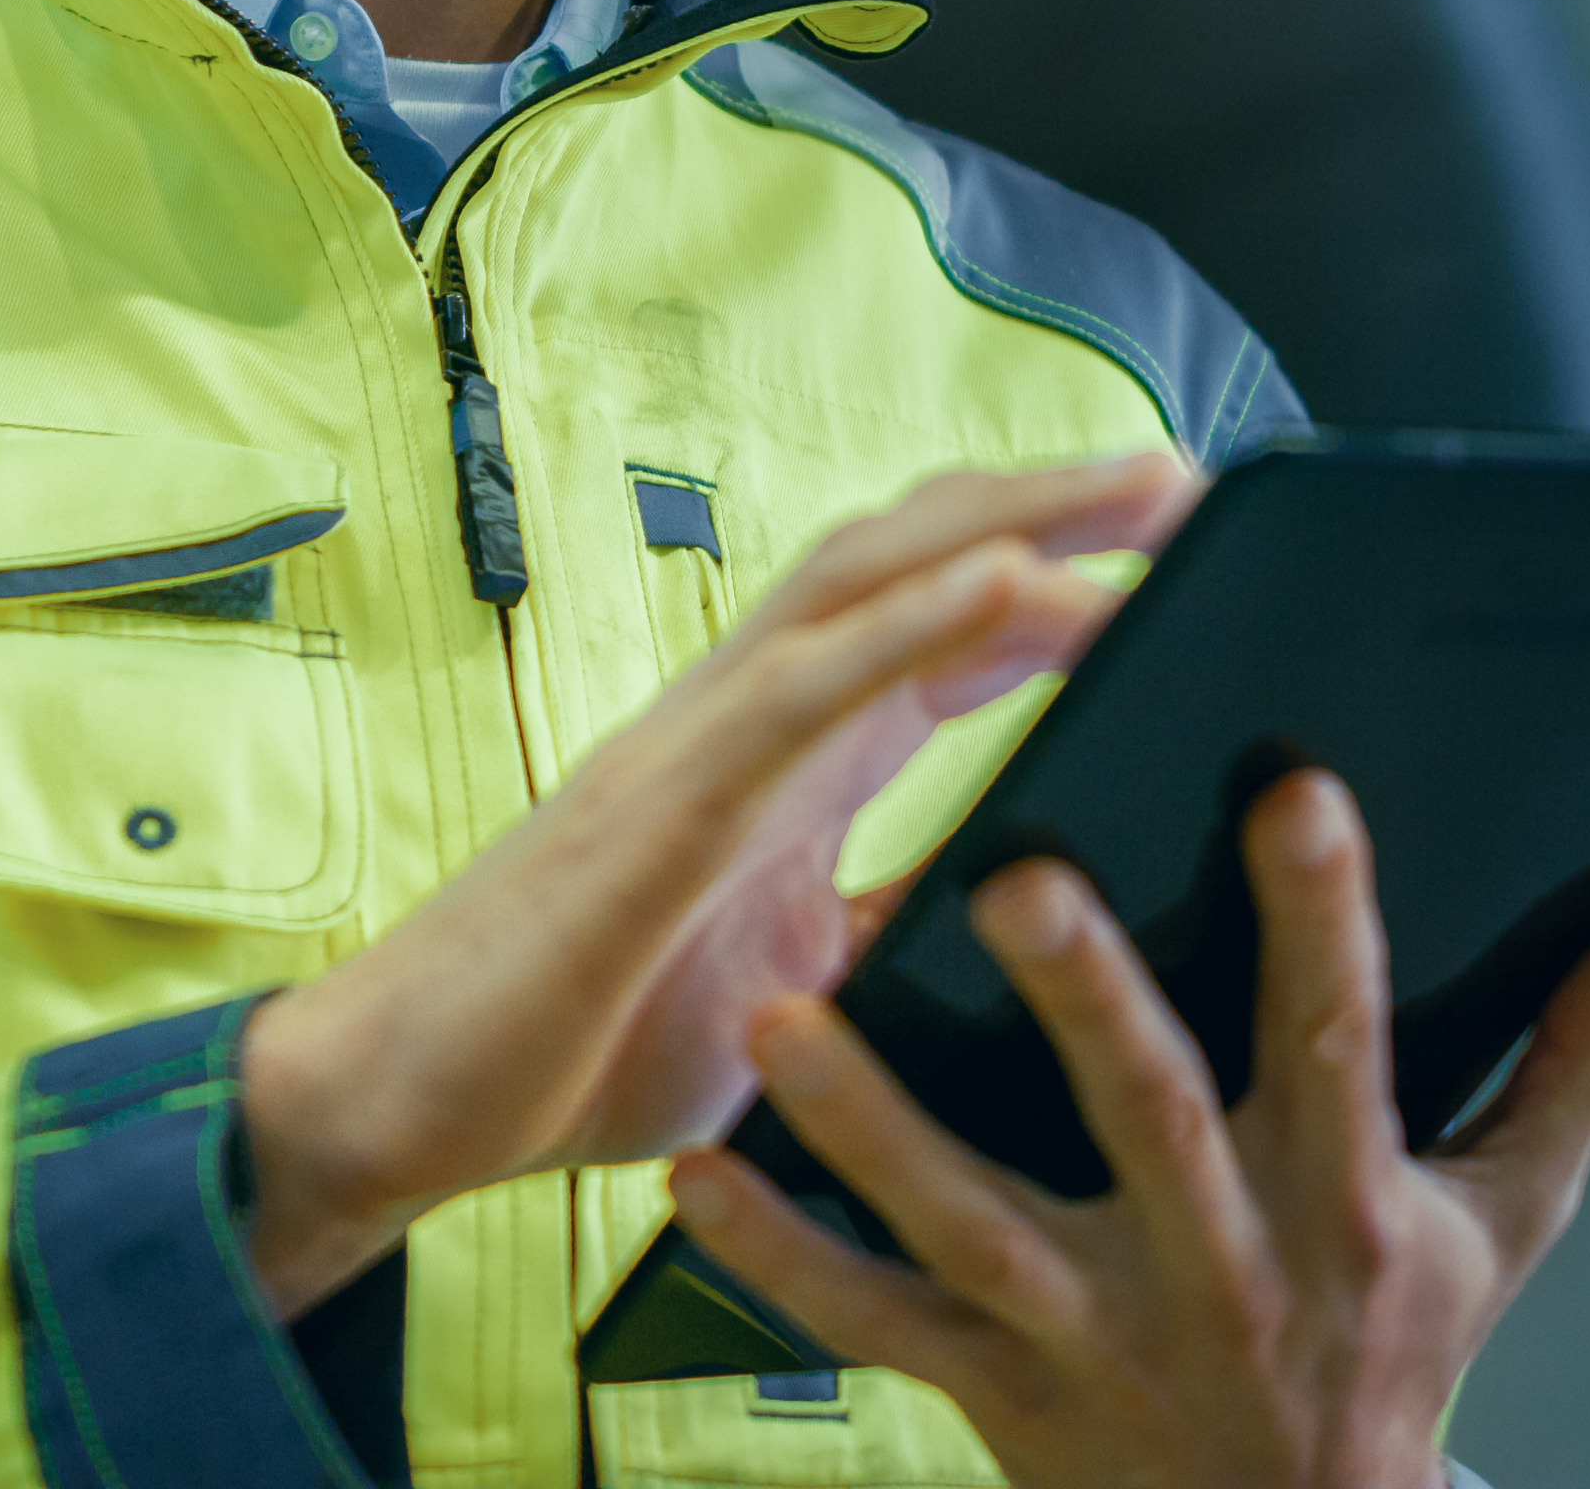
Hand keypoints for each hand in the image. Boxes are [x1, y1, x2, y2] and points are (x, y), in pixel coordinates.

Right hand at [235, 453, 1199, 1310]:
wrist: (396, 1111)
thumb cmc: (572, 1048)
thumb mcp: (785, 993)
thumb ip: (878, 928)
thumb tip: (1003, 918)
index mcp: (779, 761)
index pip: (935, 624)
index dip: (1051, 569)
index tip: (1172, 549)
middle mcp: (744, 717)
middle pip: (916, 554)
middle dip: (1057, 500)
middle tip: (1193, 477)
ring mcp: (697, 741)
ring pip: (870, 577)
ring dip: (1018, 516)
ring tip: (1146, 487)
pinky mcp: (663, 802)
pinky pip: (806, 684)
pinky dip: (917, 618)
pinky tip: (1017, 578)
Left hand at [667, 773, 1589, 1488]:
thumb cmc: (1398, 1351)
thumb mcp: (1513, 1219)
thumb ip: (1583, 1056)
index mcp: (1340, 1199)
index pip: (1336, 1033)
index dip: (1325, 914)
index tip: (1295, 781)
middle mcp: (1215, 1266)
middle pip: (1144, 1119)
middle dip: (1083, 999)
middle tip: (1009, 868)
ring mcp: (1091, 1338)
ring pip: (965, 1221)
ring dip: (871, 1119)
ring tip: (786, 1006)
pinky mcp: (992, 1394)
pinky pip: (868, 1323)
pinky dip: (778, 1251)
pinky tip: (697, 1164)